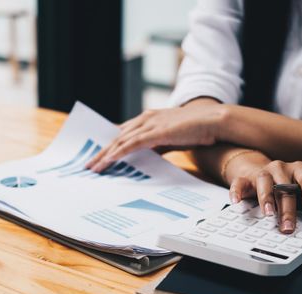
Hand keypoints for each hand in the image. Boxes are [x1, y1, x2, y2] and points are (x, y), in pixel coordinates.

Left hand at [86, 102, 226, 171]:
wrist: (213, 121)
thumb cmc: (197, 129)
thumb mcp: (172, 138)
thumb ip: (158, 145)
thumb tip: (148, 156)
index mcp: (150, 118)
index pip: (124, 132)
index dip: (111, 144)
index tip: (100, 155)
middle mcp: (146, 118)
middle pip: (117, 136)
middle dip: (102, 151)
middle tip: (89, 164)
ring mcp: (150, 124)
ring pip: (120, 140)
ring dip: (105, 154)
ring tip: (93, 167)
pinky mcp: (156, 132)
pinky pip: (131, 144)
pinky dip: (118, 152)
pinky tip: (108, 161)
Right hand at [223, 150, 301, 233]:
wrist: (259, 175)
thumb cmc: (285, 186)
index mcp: (299, 170)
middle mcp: (281, 167)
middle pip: (286, 187)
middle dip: (288, 210)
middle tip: (288, 228)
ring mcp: (262, 172)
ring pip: (264, 182)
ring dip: (266, 199)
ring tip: (268, 215)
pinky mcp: (244, 178)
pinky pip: (239, 183)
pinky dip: (237, 193)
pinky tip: (237, 203)